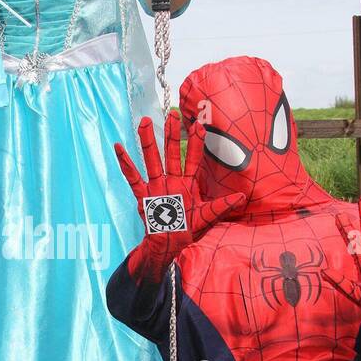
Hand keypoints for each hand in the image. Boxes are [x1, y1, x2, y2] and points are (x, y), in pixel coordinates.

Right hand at [114, 112, 245, 278]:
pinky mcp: (143, 195)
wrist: (168, 246)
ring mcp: (157, 186)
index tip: (199, 126)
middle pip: (172, 153)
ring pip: (152, 159)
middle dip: (172, 134)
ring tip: (146, 121)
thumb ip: (221, 206)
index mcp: (188, 184)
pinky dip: (126, 163)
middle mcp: (172, 181)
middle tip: (172, 114)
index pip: (193, 160)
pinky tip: (119, 147)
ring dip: (149, 141)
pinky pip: (133, 177)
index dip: (196, 144)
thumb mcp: (207, 218)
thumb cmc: (188, 231)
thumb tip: (241, 197)